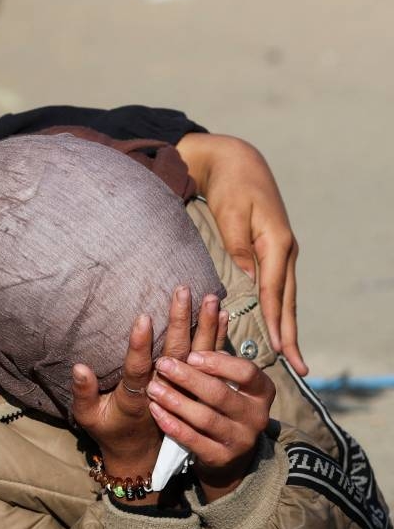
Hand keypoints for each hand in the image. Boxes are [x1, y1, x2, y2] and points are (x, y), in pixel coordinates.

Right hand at [72, 286, 224, 504]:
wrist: (141, 453)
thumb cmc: (109, 428)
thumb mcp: (89, 417)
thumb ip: (84, 393)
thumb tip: (80, 367)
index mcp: (135, 398)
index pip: (139, 369)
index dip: (140, 345)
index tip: (144, 317)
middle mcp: (163, 391)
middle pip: (175, 355)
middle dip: (179, 321)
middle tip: (182, 291)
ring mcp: (182, 390)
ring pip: (197, 355)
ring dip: (204, 326)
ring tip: (209, 297)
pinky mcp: (194, 388)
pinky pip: (210, 362)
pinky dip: (217, 338)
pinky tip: (222, 315)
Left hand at [146, 351, 274, 501]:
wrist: (226, 453)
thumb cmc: (222, 404)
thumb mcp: (226, 379)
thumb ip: (218, 350)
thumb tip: (213, 305)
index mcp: (261, 391)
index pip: (247, 372)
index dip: (219, 363)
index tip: (191, 355)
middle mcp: (256, 416)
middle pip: (220, 394)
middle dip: (188, 378)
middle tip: (162, 364)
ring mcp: (241, 440)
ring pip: (205, 418)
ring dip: (176, 400)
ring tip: (153, 388)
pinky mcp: (222, 458)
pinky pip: (194, 440)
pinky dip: (173, 424)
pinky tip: (156, 411)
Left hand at [176, 133, 306, 374]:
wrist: (236, 162)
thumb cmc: (230, 187)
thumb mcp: (230, 214)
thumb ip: (238, 247)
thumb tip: (251, 278)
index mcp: (276, 242)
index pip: (275, 290)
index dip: (277, 321)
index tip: (279, 348)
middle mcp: (285, 250)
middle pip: (288, 299)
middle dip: (291, 333)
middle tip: (298, 366)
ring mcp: (282, 251)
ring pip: (286, 295)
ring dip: (288, 325)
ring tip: (292, 354)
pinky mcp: (273, 251)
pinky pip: (278, 286)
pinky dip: (279, 308)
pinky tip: (279, 326)